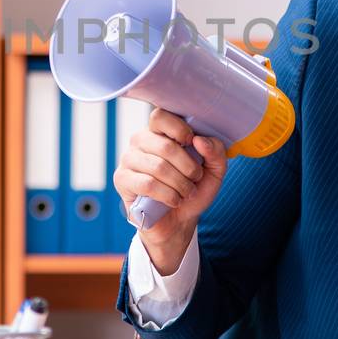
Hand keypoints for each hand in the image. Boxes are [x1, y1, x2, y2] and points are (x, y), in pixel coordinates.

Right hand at [114, 108, 228, 274]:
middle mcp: (141, 141)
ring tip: (186, 193)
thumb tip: (200, 140)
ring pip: (158, 167)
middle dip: (188, 167)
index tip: (192, 144)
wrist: (178, 221)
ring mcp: (129, 159)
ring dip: (180, 184)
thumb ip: (215, 152)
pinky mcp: (122, 179)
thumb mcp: (214, 171)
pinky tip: (173, 200)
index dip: (179, 129)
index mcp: (160, 131)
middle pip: (165, 146)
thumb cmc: (192, 190)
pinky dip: (167, 195)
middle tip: (195, 179)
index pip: (160, 116)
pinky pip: (147, 184)